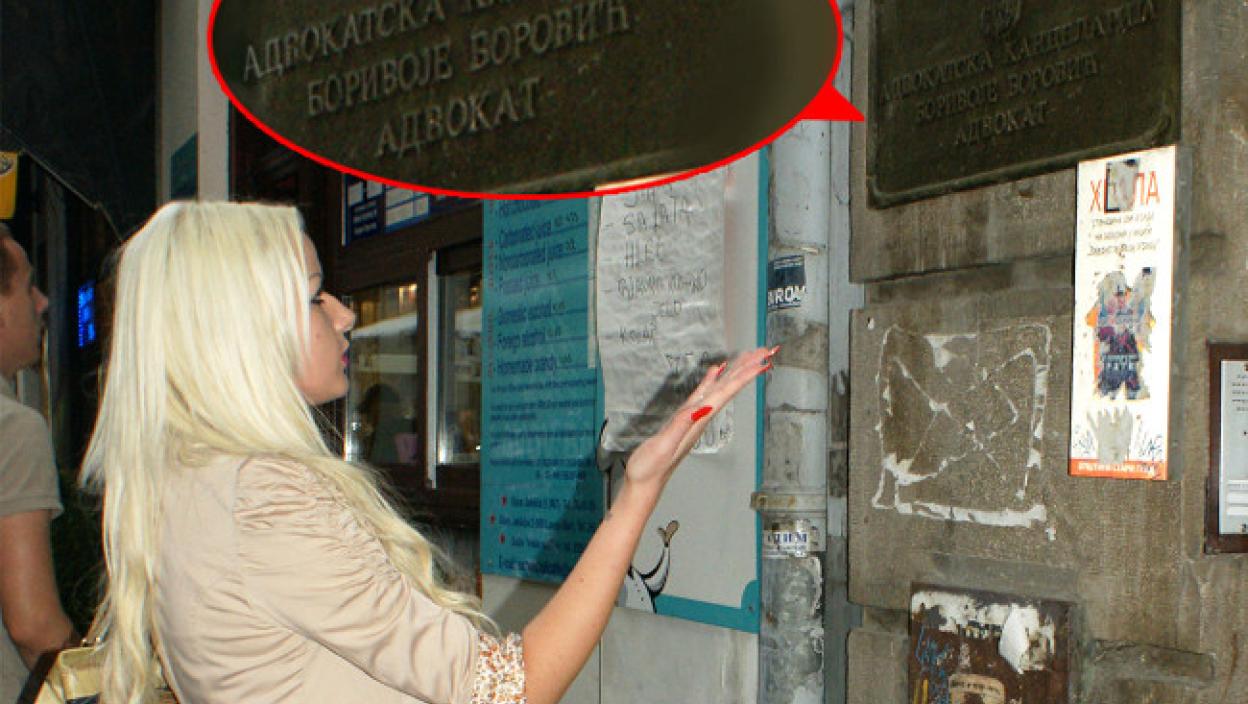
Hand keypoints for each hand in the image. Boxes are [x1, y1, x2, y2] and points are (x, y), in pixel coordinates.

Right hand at [624, 347, 776, 490]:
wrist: (644, 483)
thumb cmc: (650, 468)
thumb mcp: (664, 446)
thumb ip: (682, 425)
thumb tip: (702, 408)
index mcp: (699, 421)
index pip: (726, 393)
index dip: (744, 376)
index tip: (762, 361)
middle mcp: (701, 417)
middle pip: (729, 388)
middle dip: (748, 369)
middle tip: (766, 351)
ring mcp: (694, 418)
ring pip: (720, 389)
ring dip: (735, 372)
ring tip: (748, 356)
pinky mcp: (684, 418)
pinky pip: (703, 393)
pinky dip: (711, 380)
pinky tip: (716, 371)